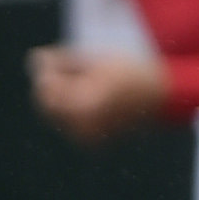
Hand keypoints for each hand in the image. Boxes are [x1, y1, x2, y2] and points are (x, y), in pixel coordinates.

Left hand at [30, 47, 168, 142]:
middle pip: (48, 104)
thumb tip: (35, 58)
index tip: (45, 57)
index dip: (44, 71)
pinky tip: (90, 97)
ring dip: (61, 98)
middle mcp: (82, 125)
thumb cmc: (133, 72)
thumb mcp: (97, 59)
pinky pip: (70, 124)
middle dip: (52, 86)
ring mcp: (86, 136)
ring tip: (83, 81)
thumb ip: (64, 60)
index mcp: (83, 104)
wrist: (163, 96)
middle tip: (63, 68)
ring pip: (57, 115)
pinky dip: (72, 111)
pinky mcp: (92, 142)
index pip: (46, 87)